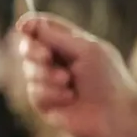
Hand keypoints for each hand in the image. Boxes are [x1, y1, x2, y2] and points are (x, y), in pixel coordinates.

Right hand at [17, 14, 136, 136]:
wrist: (112, 113)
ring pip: (28, 71)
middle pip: (28, 47)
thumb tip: (29, 23)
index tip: (23, 26)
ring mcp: (48, 81)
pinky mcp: (43, 101)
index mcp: (69, 43)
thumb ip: (57, 36)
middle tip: (46, 57)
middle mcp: (56, 60)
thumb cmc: (107, 79)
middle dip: (34, 52)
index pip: (43, 27)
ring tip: (69, 83)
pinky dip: (51, 94)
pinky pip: (33, 92)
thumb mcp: (86, 50)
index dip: (30, 25)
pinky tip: (69, 98)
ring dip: (48, 77)